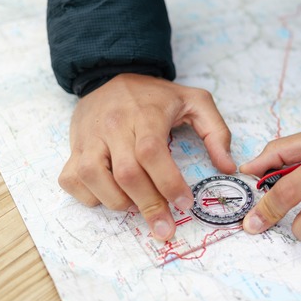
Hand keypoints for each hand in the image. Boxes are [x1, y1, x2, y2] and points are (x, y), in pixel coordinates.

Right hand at [59, 73, 236, 240]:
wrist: (110, 73)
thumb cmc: (155, 96)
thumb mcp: (195, 101)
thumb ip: (216, 131)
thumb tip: (227, 167)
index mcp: (144, 114)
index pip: (152, 153)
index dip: (168, 182)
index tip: (185, 203)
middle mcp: (113, 126)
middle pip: (126, 173)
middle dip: (148, 206)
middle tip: (165, 227)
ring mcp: (88, 138)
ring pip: (94, 179)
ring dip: (118, 202)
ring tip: (137, 206)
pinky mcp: (73, 148)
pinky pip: (72, 181)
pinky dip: (90, 197)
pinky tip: (110, 196)